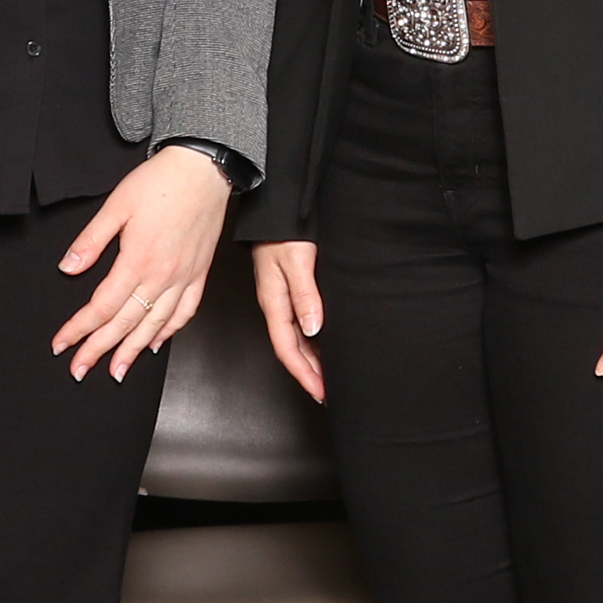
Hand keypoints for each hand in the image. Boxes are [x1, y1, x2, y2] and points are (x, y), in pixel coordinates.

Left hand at [53, 146, 230, 382]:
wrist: (204, 169)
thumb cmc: (160, 182)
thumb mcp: (116, 205)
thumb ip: (91, 241)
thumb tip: (67, 269)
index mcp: (137, 260)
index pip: (101, 306)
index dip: (79, 329)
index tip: (61, 345)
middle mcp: (162, 276)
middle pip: (125, 323)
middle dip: (99, 350)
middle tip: (79, 370)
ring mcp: (183, 277)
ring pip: (155, 325)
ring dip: (133, 351)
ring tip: (116, 370)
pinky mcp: (199, 274)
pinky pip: (185, 312)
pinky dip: (169, 332)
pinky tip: (157, 344)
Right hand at [250, 240, 326, 402]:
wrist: (275, 208)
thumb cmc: (282, 231)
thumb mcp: (296, 262)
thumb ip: (305, 295)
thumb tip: (313, 329)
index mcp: (273, 302)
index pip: (287, 349)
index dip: (304, 374)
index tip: (319, 393)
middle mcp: (276, 304)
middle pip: (292, 349)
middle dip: (308, 374)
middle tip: (327, 393)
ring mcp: (281, 297)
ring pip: (297, 338)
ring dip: (312, 359)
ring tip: (329, 376)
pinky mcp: (289, 288)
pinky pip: (300, 323)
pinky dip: (313, 340)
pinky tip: (325, 343)